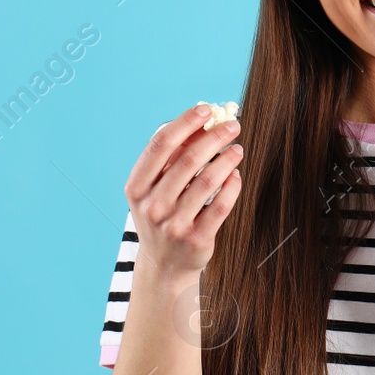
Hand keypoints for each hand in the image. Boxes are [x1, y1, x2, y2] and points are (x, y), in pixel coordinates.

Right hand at [124, 103, 244, 277]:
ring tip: (237, 149)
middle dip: (214, 137)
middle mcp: (152, 206)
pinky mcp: (196, 238)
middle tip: (232, 125)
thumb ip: (173, 157)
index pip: (160, 145)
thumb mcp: (155, 188)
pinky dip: (232, 186)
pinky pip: (221, 205)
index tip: (206, 109)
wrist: (164, 265)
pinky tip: (236, 175)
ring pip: (208, 181)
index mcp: (136, 187)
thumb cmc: (162, 215)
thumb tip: (201, 121)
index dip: (185, 123)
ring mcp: (174, 224)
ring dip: (227, 159)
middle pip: (188, 160)